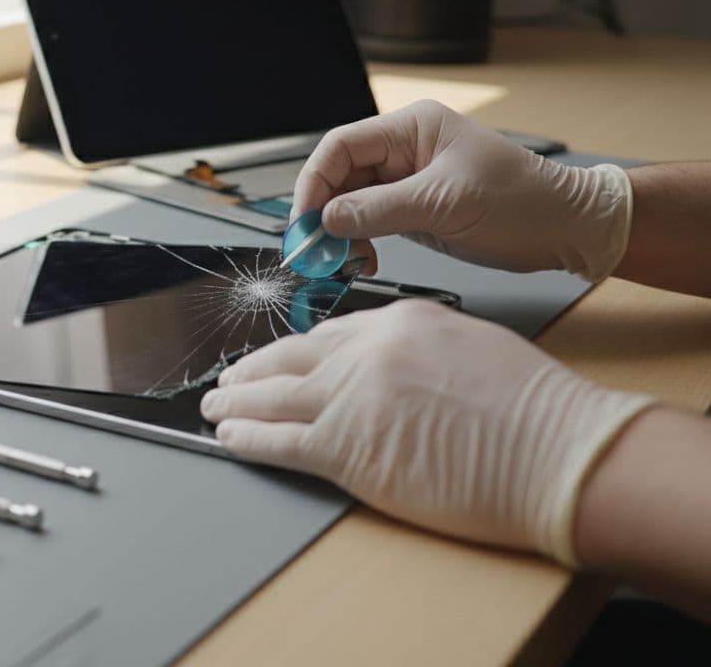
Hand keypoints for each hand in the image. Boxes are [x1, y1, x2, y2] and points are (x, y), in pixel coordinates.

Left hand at [201, 300, 652, 564]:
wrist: (556, 449)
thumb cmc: (534, 410)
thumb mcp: (471, 347)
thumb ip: (420, 350)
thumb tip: (393, 367)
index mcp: (398, 321)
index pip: (329, 334)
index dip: (296, 352)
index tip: (279, 360)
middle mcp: (365, 354)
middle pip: (289, 359)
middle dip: (252, 370)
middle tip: (229, 378)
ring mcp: (350, 399)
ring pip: (271, 397)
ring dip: (235, 402)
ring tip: (214, 405)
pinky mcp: (345, 448)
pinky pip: (278, 440)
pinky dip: (247, 439)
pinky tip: (230, 437)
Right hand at [293, 100, 632, 279]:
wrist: (567, 229)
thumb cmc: (524, 200)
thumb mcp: (446, 203)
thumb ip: (380, 210)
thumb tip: (328, 220)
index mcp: (412, 129)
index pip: (341, 148)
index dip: (314, 183)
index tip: (305, 221)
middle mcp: (404, 151)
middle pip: (340, 177)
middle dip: (323, 214)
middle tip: (314, 250)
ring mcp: (408, 182)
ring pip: (350, 204)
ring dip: (340, 234)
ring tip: (343, 261)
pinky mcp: (414, 211)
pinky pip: (369, 224)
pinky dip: (359, 244)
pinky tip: (364, 260)